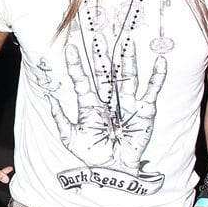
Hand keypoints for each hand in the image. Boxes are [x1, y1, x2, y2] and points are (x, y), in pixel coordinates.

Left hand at [48, 41, 165, 171]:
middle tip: (97, 36)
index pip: (82, 81)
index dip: (76, 65)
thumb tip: (48, 97)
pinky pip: (151, 91)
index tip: (70, 49)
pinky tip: (159, 62)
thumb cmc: (92, 155)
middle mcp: (108, 101)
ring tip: (126, 43)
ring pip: (126, 78)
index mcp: (90, 106)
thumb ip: (60, 117)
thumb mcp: (70, 137)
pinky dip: (157, 77)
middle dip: (101, 56)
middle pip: (104, 74)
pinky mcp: (144, 111)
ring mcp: (126, 104)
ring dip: (127, 60)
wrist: (112, 170)